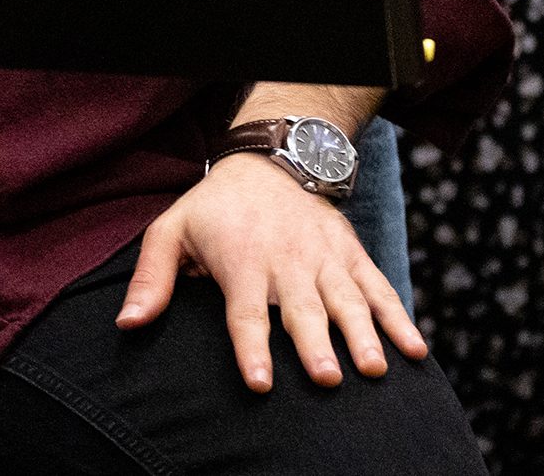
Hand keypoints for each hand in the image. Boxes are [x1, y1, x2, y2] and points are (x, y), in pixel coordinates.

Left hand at [117, 152, 423, 392]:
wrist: (271, 159)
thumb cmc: (215, 208)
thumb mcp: (172, 229)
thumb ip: (152, 277)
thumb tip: (128, 324)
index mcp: (244, 261)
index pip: (246, 312)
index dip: (252, 348)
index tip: (259, 382)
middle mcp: (288, 262)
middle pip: (303, 311)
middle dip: (315, 345)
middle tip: (326, 380)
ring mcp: (325, 259)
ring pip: (347, 301)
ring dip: (362, 335)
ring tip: (373, 369)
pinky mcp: (351, 256)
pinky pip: (379, 288)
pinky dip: (399, 318)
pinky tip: (415, 351)